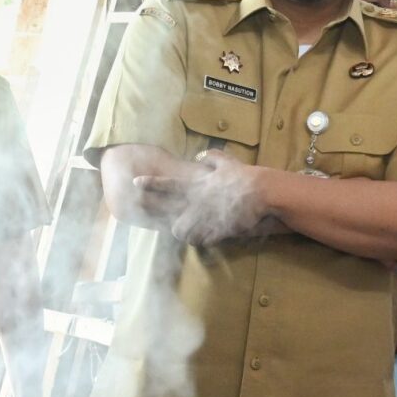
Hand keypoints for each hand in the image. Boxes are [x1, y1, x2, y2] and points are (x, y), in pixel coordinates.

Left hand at [145, 151, 270, 246]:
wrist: (260, 192)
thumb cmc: (244, 176)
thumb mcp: (228, 162)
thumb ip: (213, 158)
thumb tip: (202, 155)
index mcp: (196, 184)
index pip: (168, 183)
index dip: (151, 183)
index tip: (136, 183)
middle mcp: (195, 201)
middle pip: (167, 212)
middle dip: (159, 215)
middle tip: (155, 218)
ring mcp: (203, 217)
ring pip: (180, 230)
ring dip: (184, 233)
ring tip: (189, 233)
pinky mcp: (214, 230)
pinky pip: (200, 240)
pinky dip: (201, 241)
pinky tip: (205, 240)